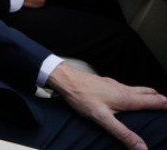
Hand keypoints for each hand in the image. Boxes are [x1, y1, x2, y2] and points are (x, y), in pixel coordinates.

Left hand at [46, 64, 166, 149]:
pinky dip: (136, 94)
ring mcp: (115, 85)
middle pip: (149, 93)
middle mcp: (124, 89)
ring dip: (149, 96)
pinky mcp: (106, 84)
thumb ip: (123, 133)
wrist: (65, 79)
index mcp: (127, 98)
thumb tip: (142, 148)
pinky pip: (127, 89)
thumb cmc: (81, 96)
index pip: (155, 101)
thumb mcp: (103, 119)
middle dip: (161, 100)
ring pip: (138, 89)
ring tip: (153, 104)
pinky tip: (128, 100)